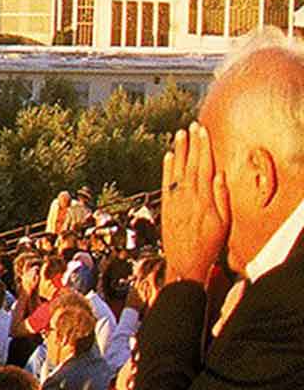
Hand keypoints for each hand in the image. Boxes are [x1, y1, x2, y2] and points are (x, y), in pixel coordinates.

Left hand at [160, 124, 232, 286]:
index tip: (203, 131)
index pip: (204, 166)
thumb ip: (222, 198)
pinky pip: (165, 182)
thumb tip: (219, 175)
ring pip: (176, 170)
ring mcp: (174, 201)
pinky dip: (167, 168)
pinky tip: (168, 156)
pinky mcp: (165, 206)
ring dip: (179, 151)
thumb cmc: (209, 245)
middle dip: (192, 144)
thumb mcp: (224, 224)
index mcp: (203, 199)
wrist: (184, 263)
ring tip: (179, 134)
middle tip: (191, 126)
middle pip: (190, 164)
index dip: (204, 148)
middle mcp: (187, 197)